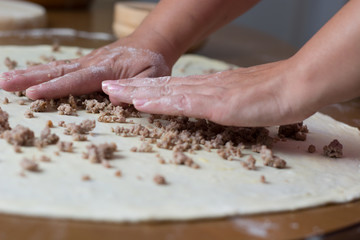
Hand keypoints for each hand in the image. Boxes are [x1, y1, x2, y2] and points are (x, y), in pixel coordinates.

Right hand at [0, 37, 169, 99]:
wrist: (151, 43)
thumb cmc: (153, 62)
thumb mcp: (153, 76)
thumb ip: (135, 86)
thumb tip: (111, 97)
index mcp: (107, 69)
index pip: (77, 80)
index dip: (56, 88)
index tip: (33, 94)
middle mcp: (92, 63)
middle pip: (58, 71)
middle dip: (31, 78)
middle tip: (5, 84)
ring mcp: (87, 61)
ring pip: (56, 67)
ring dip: (30, 74)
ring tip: (6, 80)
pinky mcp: (86, 62)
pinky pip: (62, 67)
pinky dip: (43, 72)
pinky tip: (28, 76)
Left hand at [102, 60, 318, 126]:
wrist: (296, 85)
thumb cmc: (275, 94)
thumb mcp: (243, 99)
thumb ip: (226, 102)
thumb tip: (215, 106)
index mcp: (209, 87)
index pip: (171, 88)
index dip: (147, 88)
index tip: (125, 89)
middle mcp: (203, 87)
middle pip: (161, 87)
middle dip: (131, 87)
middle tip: (106, 87)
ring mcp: (208, 94)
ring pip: (165, 93)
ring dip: (136, 93)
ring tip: (110, 92)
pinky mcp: (217, 105)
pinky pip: (181, 104)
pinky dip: (158, 104)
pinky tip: (139, 103)